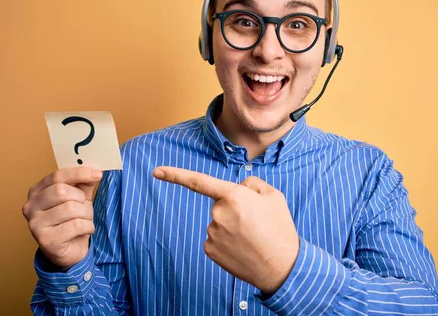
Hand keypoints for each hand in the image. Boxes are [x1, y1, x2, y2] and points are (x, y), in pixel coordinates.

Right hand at [22, 167, 101, 269]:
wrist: (70, 250)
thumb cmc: (72, 220)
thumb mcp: (79, 198)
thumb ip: (84, 183)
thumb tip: (95, 170)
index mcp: (36, 192)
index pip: (56, 176)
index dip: (78, 173)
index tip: (97, 173)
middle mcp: (30, 207)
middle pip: (61, 191)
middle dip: (81, 199)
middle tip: (85, 207)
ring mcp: (35, 225)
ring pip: (70, 209)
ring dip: (86, 214)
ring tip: (85, 220)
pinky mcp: (45, 241)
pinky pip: (76, 226)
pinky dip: (87, 227)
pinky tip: (85, 230)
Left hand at [153, 166, 298, 294]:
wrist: (281, 266)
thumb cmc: (279, 228)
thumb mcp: (273, 195)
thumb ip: (251, 183)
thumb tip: (238, 188)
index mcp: (233, 195)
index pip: (199, 181)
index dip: (175, 175)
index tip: (156, 172)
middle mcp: (218, 213)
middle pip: (220, 204)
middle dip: (234, 208)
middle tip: (255, 222)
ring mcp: (212, 233)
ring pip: (218, 222)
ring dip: (231, 226)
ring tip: (252, 236)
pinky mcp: (210, 250)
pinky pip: (215, 238)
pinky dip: (227, 241)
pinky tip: (242, 247)